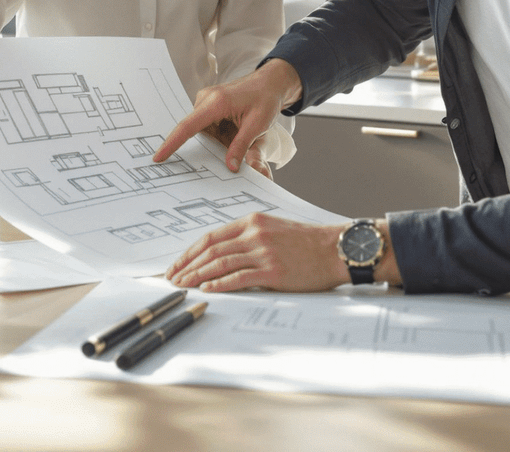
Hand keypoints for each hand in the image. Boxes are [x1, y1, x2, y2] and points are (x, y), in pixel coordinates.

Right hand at [153, 60, 302, 172]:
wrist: (270, 83)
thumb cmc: (265, 99)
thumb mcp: (257, 125)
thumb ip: (241, 146)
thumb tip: (230, 166)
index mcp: (216, 102)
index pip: (187, 126)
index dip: (172, 143)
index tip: (158, 157)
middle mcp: (206, 99)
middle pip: (194, 131)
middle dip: (206, 147)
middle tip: (224, 149)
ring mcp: (206, 102)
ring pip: (202, 131)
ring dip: (217, 140)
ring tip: (239, 133)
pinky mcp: (209, 106)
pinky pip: (207, 127)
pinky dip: (218, 136)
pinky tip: (235, 130)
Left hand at [165, 212, 347, 292]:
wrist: (337, 248)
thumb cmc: (308, 242)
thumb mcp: (275, 229)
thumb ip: (250, 237)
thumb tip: (223, 254)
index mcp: (253, 221)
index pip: (211, 236)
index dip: (190, 252)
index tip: (177, 264)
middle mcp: (255, 234)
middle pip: (211, 250)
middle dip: (187, 266)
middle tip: (172, 278)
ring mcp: (263, 252)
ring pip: (220, 263)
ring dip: (197, 276)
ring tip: (184, 286)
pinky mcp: (273, 271)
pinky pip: (238, 278)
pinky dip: (219, 284)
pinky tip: (206, 289)